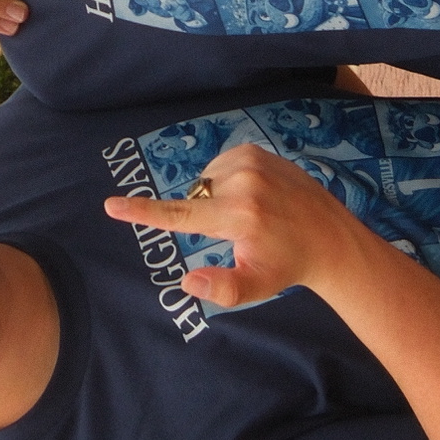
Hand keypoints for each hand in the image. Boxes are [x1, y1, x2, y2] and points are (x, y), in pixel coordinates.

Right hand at [100, 141, 370, 308]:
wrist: (328, 236)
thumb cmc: (287, 265)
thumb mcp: (257, 286)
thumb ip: (223, 289)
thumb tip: (188, 282)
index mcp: (238, 215)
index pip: (179, 214)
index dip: (141, 211)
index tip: (111, 205)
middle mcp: (242, 182)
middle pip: (193, 197)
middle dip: (203, 214)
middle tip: (239, 232)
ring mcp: (251, 161)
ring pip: (205, 180)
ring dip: (215, 197)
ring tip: (249, 214)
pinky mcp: (256, 150)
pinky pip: (221, 165)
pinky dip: (227, 180)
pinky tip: (254, 195)